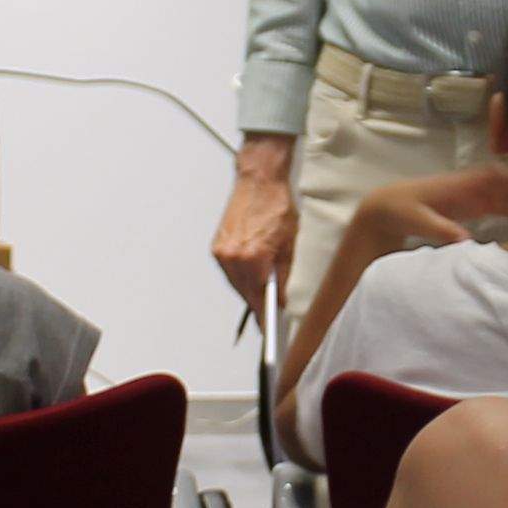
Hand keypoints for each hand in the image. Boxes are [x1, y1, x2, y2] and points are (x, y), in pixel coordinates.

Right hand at [215, 146, 297, 317]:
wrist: (259, 180)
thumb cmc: (276, 204)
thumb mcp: (289, 243)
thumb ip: (283, 274)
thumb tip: (280, 296)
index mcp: (254, 257)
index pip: (258, 298)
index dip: (263, 316)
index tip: (267, 327)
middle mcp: (234, 256)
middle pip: (245, 293)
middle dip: (257, 303)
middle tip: (267, 314)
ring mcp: (222, 251)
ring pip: (235, 283)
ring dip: (248, 290)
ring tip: (261, 294)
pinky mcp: (217, 245)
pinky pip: (229, 271)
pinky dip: (239, 276)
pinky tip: (250, 277)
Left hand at [357, 162, 507, 259]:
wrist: (386, 209)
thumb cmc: (400, 209)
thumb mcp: (419, 221)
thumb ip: (442, 229)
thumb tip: (466, 240)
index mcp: (459, 184)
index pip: (492, 175)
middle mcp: (471, 186)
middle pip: (506, 182)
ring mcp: (473, 196)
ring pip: (506, 194)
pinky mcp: (472, 207)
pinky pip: (499, 205)